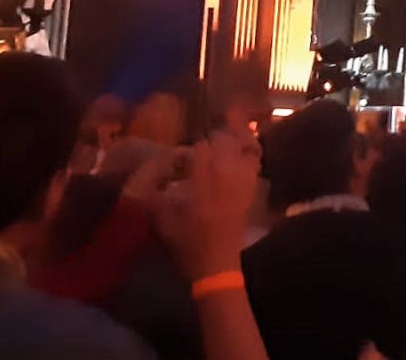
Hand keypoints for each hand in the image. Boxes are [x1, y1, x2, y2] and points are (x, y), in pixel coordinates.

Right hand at [154, 133, 258, 281]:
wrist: (217, 266)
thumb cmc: (187, 246)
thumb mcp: (164, 223)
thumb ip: (157, 200)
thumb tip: (151, 181)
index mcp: (201, 188)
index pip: (201, 153)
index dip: (194, 147)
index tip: (186, 149)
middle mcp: (224, 182)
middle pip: (225, 147)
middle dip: (215, 139)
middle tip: (206, 141)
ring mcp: (241, 187)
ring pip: (244, 153)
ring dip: (235, 144)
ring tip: (225, 142)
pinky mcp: (251, 195)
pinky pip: (254, 169)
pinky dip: (249, 159)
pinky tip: (242, 158)